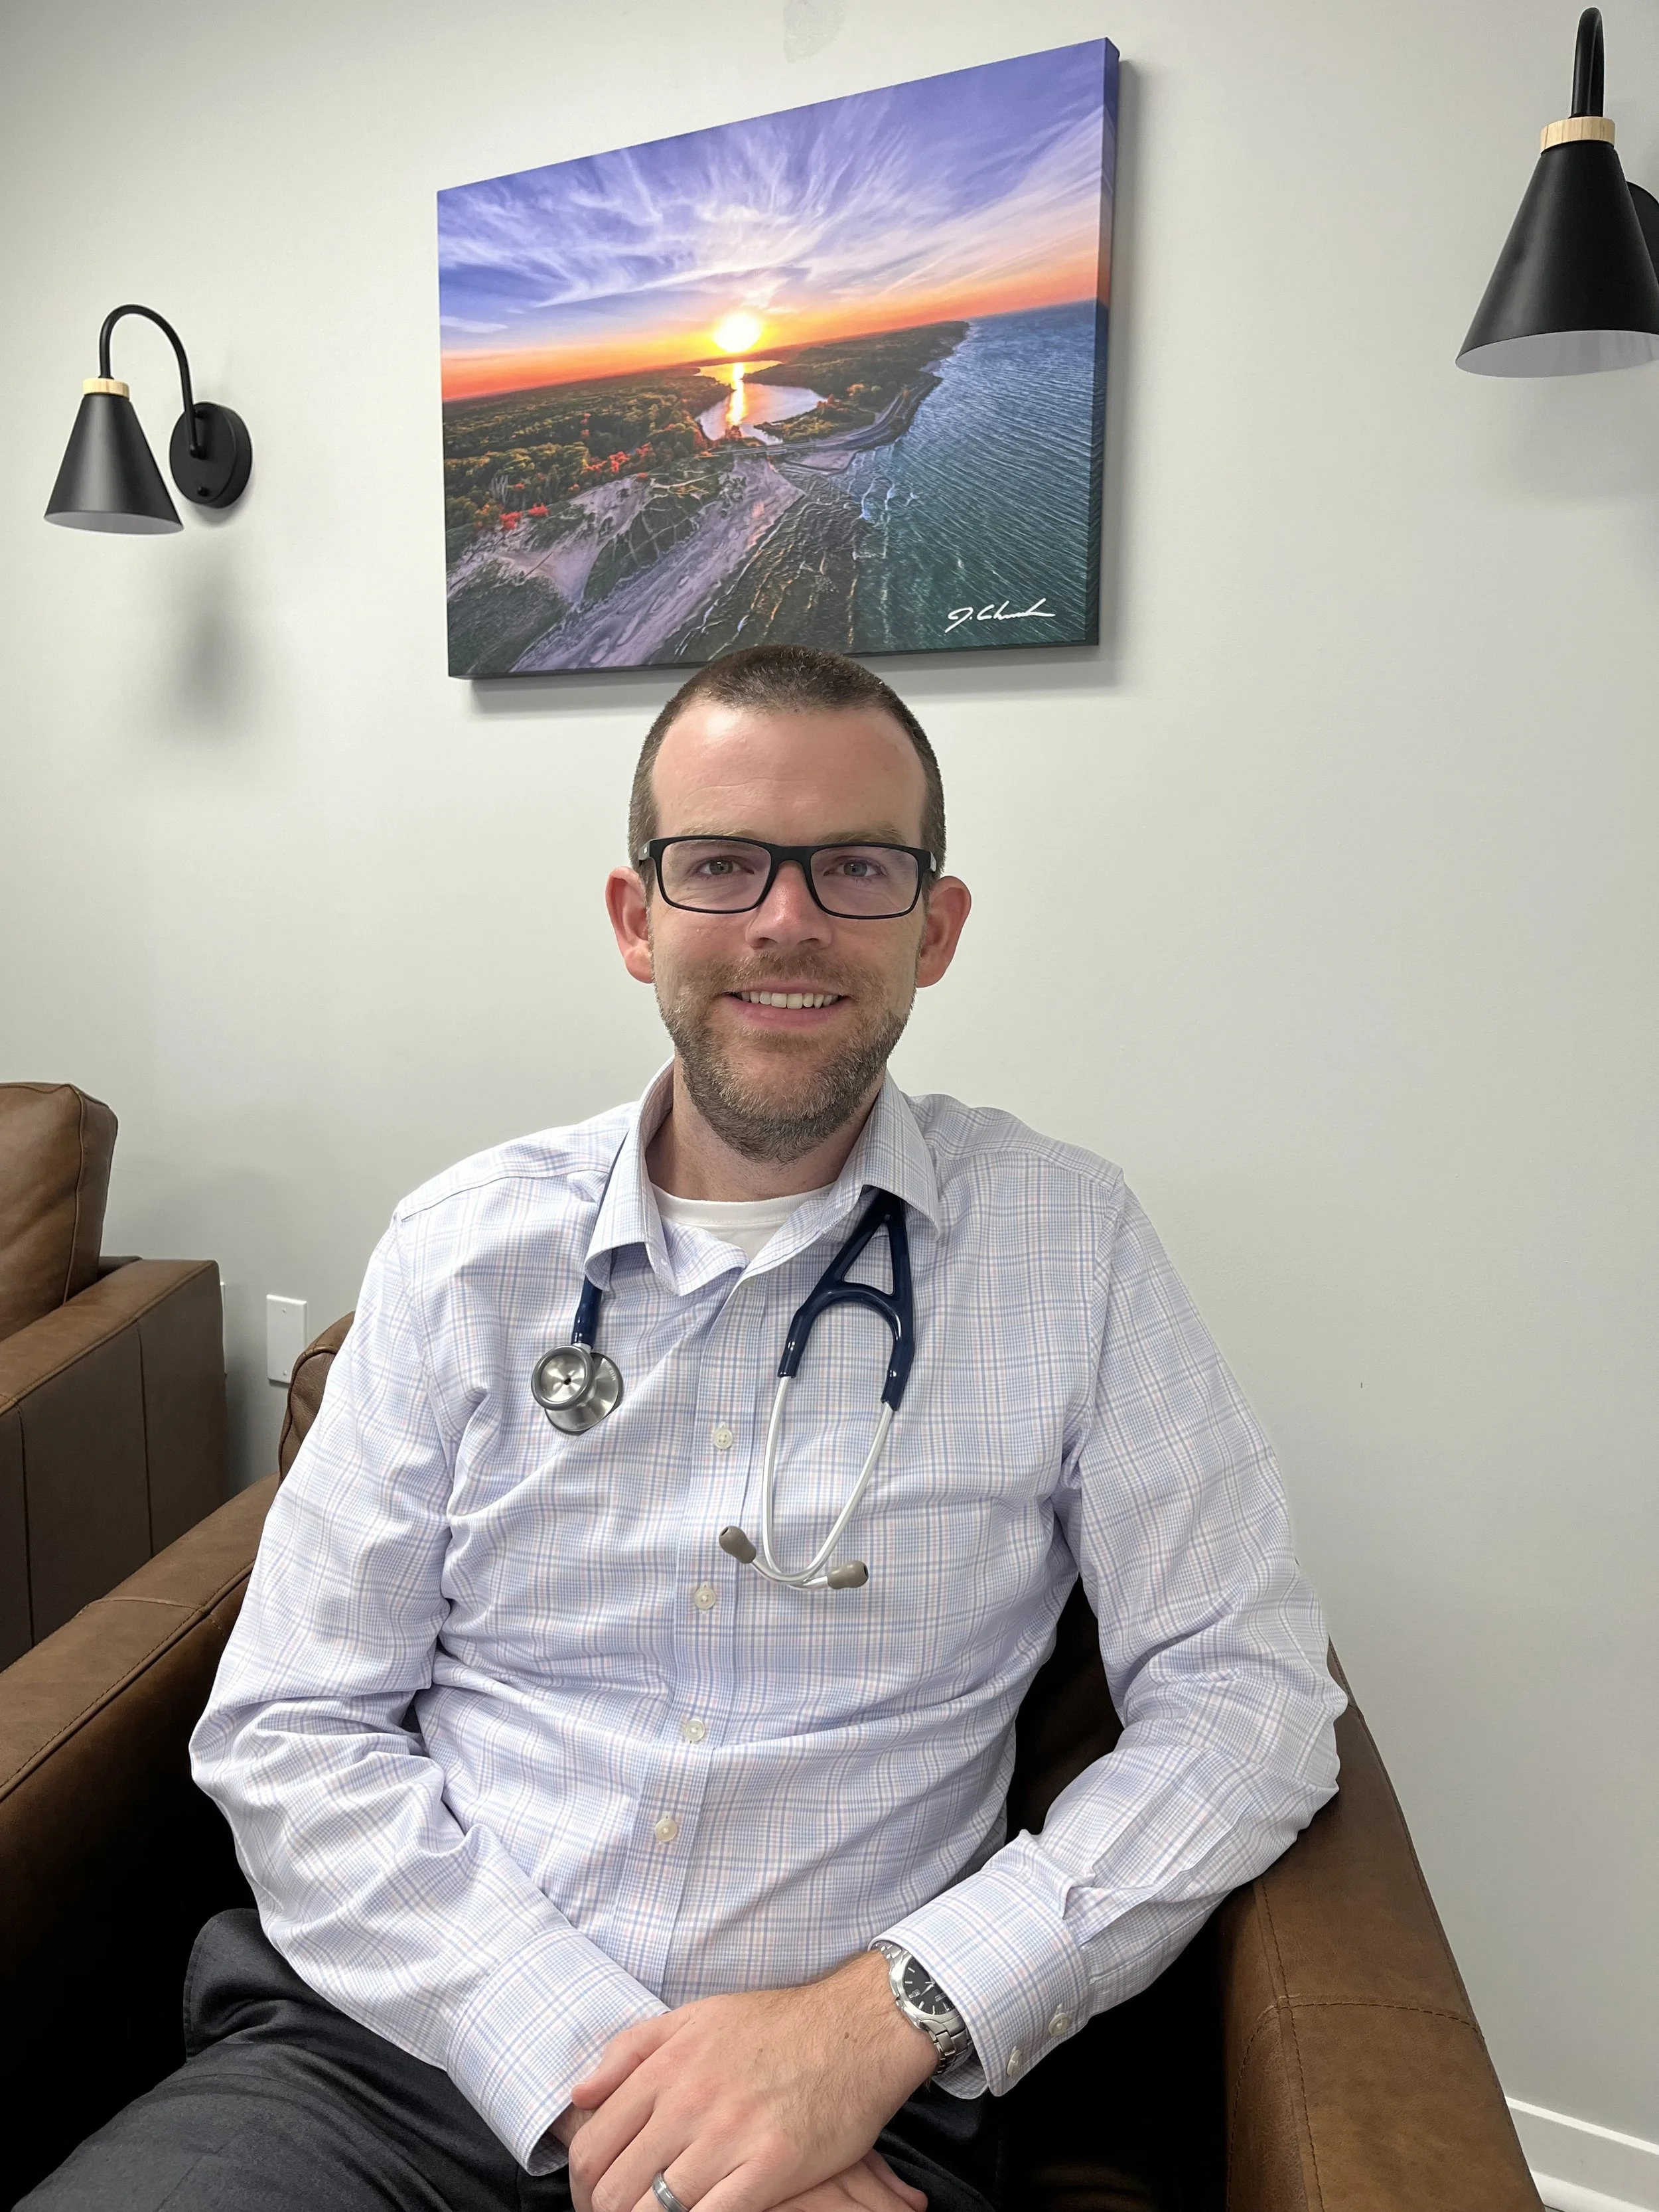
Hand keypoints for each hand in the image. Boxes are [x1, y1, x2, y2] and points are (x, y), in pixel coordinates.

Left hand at [565, 1950, 936, 2211]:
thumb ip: (631, 2051)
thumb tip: (580, 2095)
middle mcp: (689, 2101)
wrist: (856, 2029)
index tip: (593, 2201)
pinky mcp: (770, 2166)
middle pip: (614, 2188)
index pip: (591, 2146)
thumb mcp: (696, 2017)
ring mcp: (729, 2136)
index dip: (581, 2187)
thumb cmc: (776, 2026)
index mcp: (666, 2066)